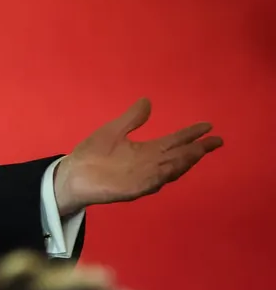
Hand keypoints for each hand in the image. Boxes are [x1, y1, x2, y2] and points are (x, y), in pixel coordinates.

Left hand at [53, 98, 221, 216]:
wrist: (73, 174)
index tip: (208, 126)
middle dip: (197, 149)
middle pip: (179, 156)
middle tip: (216, 140)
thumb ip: (132, 119)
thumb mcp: (114, 130)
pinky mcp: (132, 188)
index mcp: (146, 151)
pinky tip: (173, 167)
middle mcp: (149, 164)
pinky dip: (164, 175)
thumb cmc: (92, 153)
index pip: (174, 141)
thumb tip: (147, 101)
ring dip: (185, 160)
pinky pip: (152, 182)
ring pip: (170, 169)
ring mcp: (143, 176)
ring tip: (200, 150)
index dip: (191, 135)